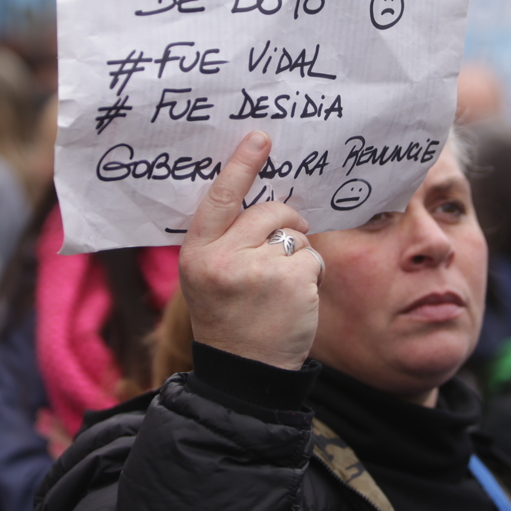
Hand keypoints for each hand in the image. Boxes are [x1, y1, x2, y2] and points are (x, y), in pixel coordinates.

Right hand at [179, 131, 319, 370]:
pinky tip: (296, 299)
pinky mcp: (290, 282)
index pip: (220, 199)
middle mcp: (222, 259)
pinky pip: (313, 258)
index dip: (240, 166)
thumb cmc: (230, 317)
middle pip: (268, 211)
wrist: (244, 372)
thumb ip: (227, 240)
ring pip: (295, 235)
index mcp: (197, 253)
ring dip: (298, 254)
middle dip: (286, 222)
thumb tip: (264, 200)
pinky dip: (312, 274)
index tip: (260, 138)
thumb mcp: (209, 276)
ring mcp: (257, 270)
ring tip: (280, 287)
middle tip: (284, 247)